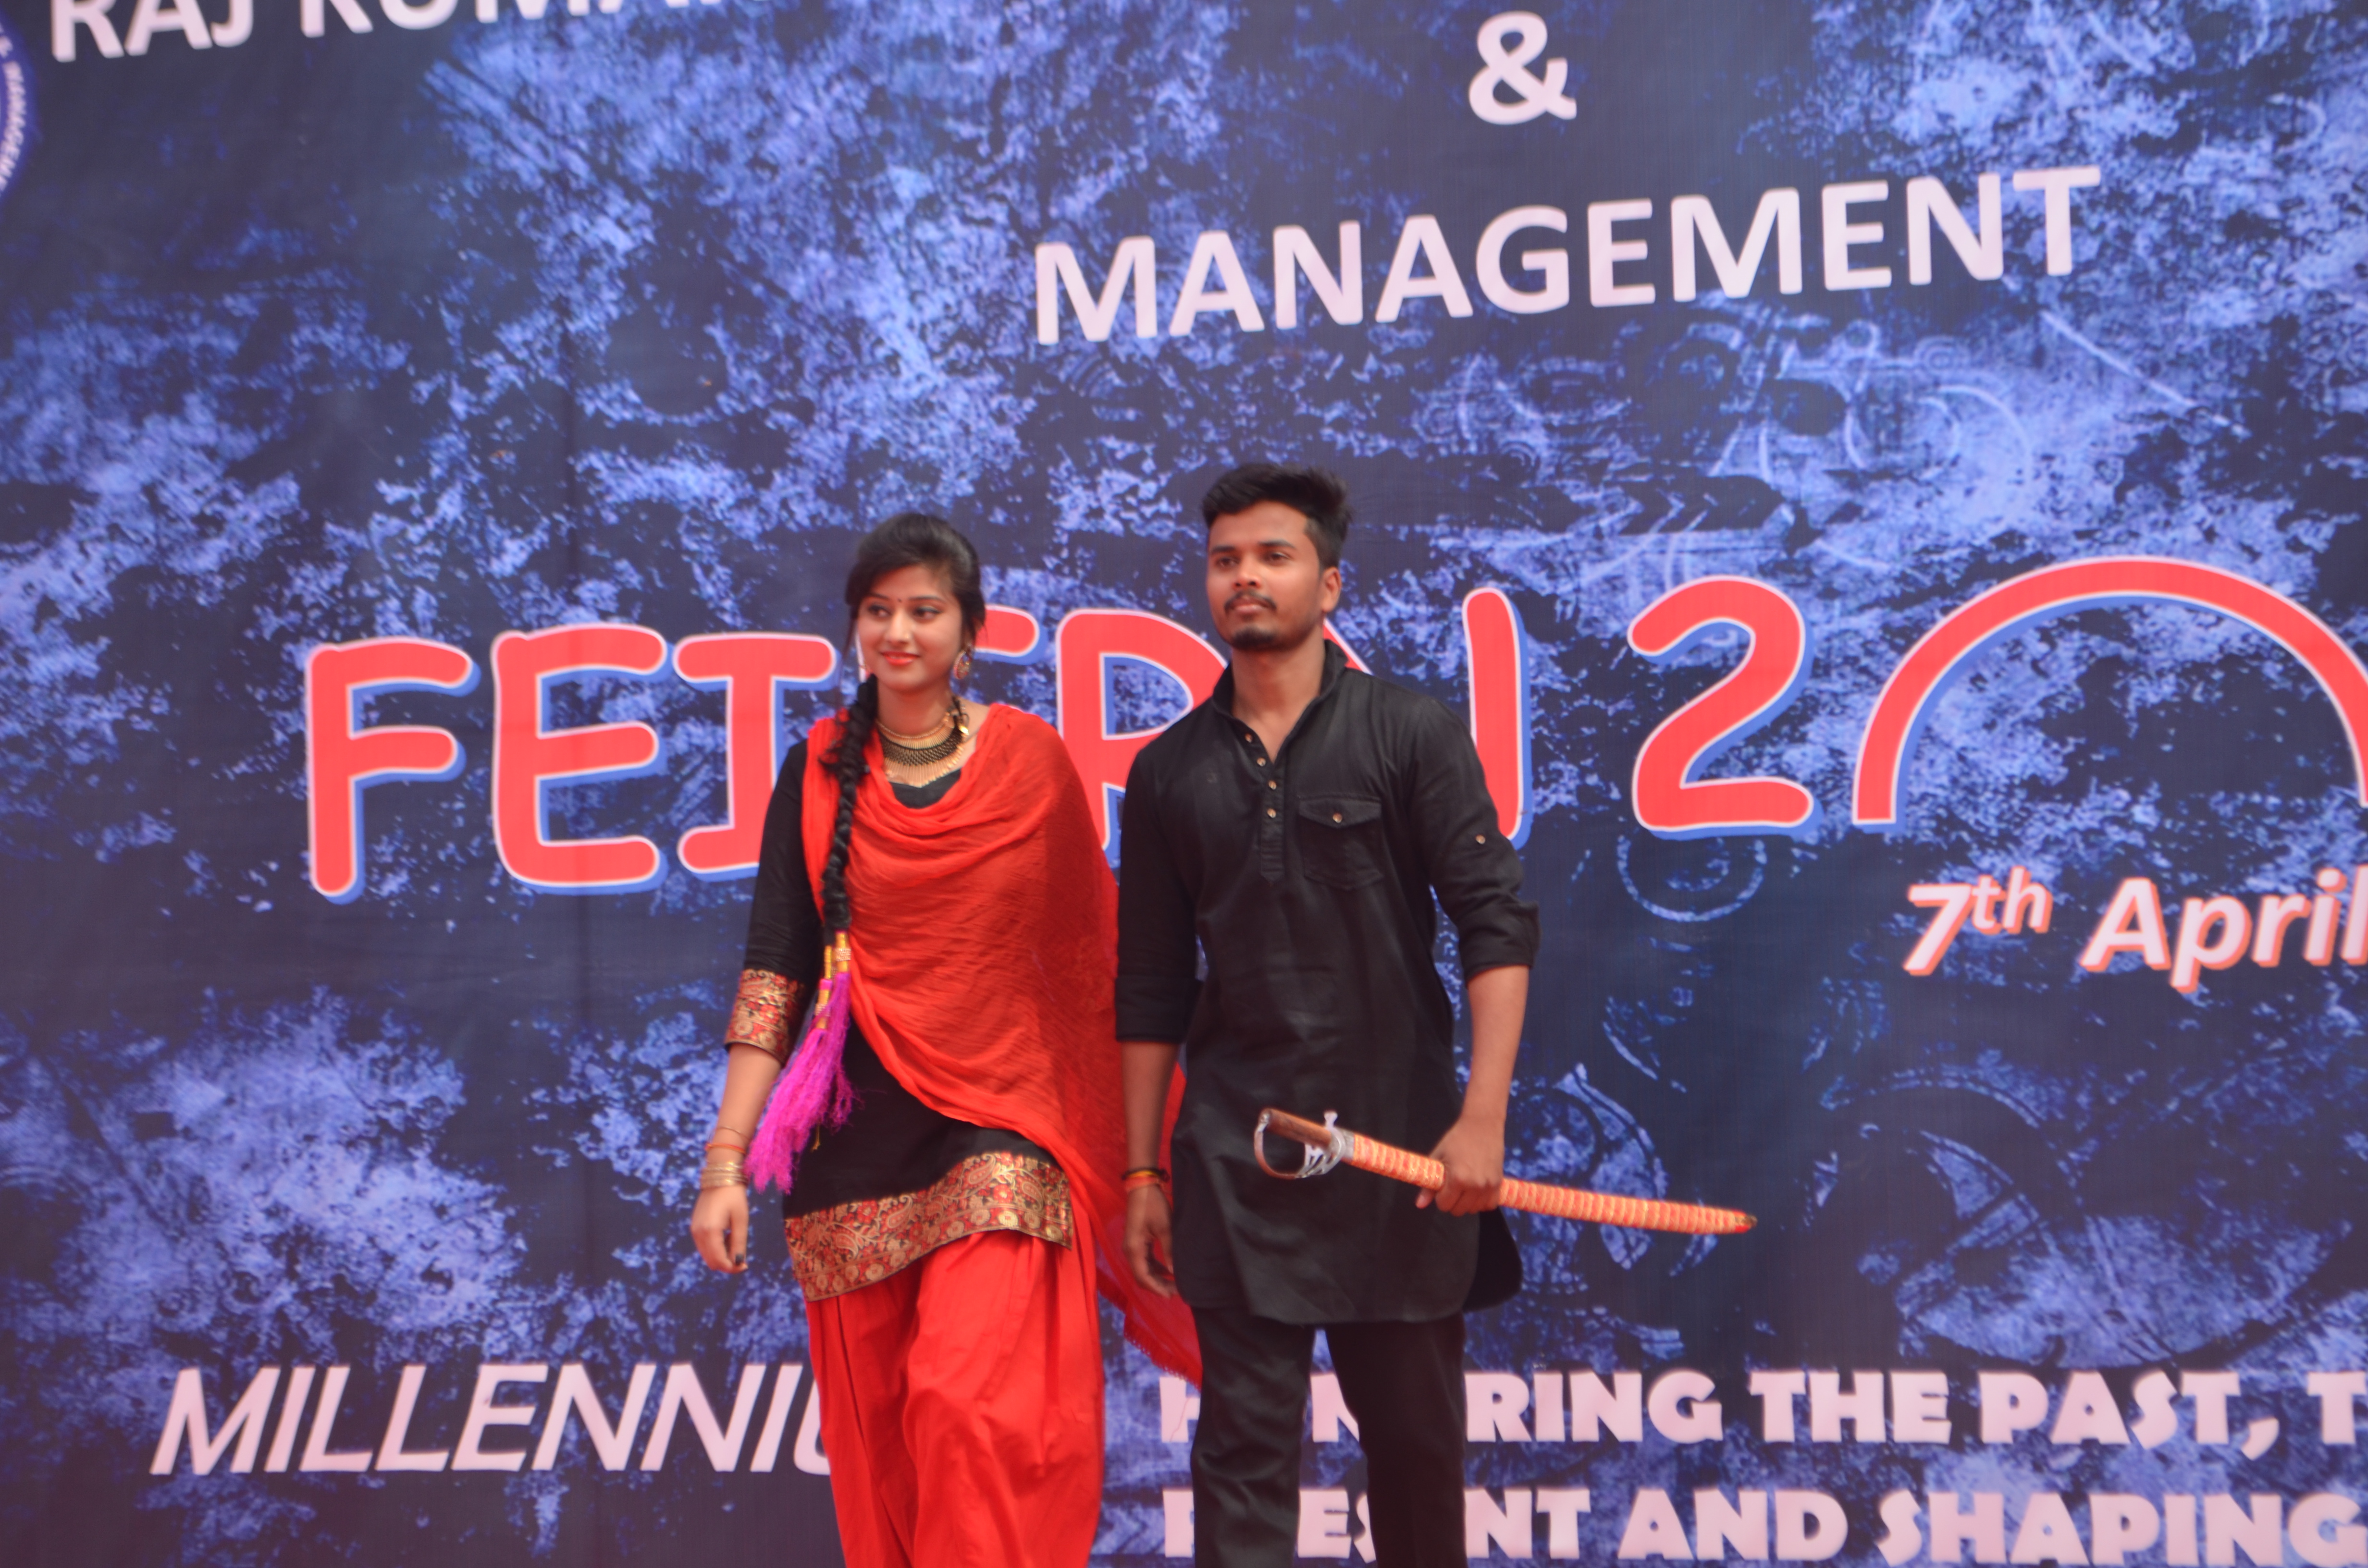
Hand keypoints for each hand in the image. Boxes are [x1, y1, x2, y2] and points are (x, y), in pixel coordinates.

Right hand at [690, 1183, 749, 1273]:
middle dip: (727, 1264)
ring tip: (734, 1240)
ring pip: (707, 1255)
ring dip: (721, 1256)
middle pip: (711, 1261)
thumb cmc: (734, 1197)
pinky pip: (704, 1246)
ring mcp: (694, 1230)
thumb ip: (739, 1243)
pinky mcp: (694, 1227)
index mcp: (710, 1231)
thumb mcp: (741, 1220)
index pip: (719, 1261)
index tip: (745, 1266)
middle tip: (742, 1257)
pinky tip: (726, 1236)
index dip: (732, 1268)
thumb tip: (738, 1263)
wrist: (720, 1177)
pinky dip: (715, 1248)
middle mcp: (698, 1233)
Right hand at [1124, 1183, 1177, 1297]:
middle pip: (1141, 1277)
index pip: (1143, 1277)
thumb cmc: (1154, 1205)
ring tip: (1174, 1284)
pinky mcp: (1137, 1242)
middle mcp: (1130, 1251)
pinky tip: (1168, 1271)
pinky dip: (1155, 1268)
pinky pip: (1145, 1261)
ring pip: (1143, 1270)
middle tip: (1176, 1292)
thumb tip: (1173, 1272)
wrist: (1142, 1187)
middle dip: (1158, 1286)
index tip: (1172, 1295)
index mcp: (1134, 1249)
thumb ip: (1169, 1251)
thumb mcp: (1165, 1228)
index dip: (1157, 1288)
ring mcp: (1132, 1246)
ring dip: (1157, 1278)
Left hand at [1421, 1115, 1504, 1215]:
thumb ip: (1428, 1184)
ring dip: (1467, 1203)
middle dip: (1452, 1202)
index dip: (1440, 1198)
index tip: (1441, 1188)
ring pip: (1474, 1209)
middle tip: (1452, 1187)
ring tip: (1464, 1187)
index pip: (1444, 1205)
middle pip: (1459, 1210)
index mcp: (1458, 1179)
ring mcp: (1488, 1186)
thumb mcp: (1439, 1157)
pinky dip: (1482, 1202)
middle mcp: (1475, 1186)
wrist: (1482, 1125)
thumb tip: (1419, 1205)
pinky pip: (1490, 1205)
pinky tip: (1476, 1191)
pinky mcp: (1499, 1183)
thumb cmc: (1457, 1139)